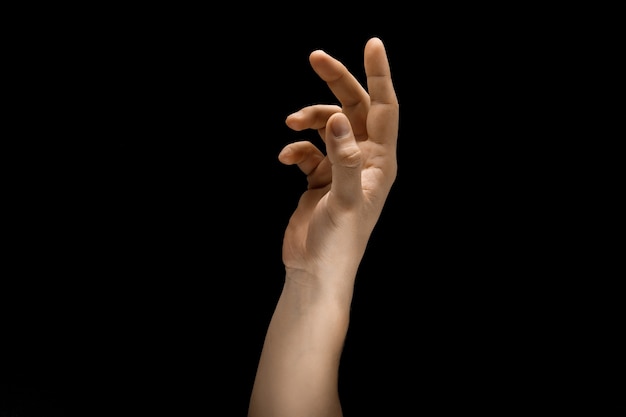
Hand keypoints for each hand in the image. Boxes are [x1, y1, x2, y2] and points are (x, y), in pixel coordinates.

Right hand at [278, 37, 398, 288]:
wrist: (315, 271)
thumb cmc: (339, 242)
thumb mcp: (345, 199)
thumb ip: (343, 158)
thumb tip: (336, 119)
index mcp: (379, 162)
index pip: (385, 108)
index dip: (379, 75)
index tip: (372, 43)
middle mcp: (363, 160)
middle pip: (353, 108)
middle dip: (335, 83)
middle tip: (316, 56)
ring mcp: (340, 168)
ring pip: (326, 126)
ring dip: (308, 119)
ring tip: (290, 124)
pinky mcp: (320, 179)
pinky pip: (308, 150)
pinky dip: (296, 148)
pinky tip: (286, 157)